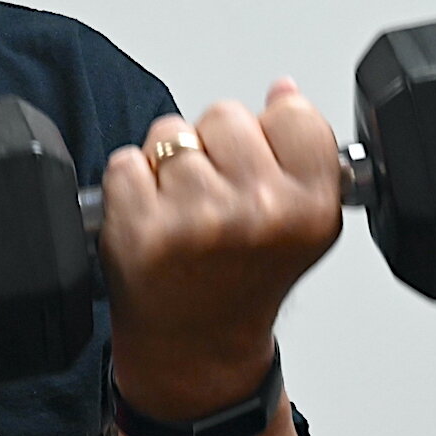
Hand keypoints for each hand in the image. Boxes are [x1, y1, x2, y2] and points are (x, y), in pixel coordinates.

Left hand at [99, 80, 341, 417]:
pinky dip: (129, 184)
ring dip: (168, 163)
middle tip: (216, 198)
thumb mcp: (300, 223)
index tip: (262, 165)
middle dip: (214, 145)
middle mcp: (257, 212)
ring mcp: (195, 217)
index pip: (294, 113)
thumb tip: (285, 90)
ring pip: (169, 132)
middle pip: (225, 114)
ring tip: (183, 210)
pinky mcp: (138, 223)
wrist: (196, 345)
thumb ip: (301, 152)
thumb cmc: (243, 282)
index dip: (270, 133)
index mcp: (309, 208)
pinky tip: (151, 219)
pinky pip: (126, 160)